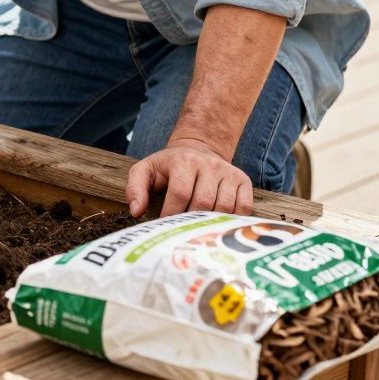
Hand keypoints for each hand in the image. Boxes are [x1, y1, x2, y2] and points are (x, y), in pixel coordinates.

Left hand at [125, 139, 254, 217]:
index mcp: (183, 161)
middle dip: (191, 220)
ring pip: (223, 207)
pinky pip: (243, 207)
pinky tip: (220, 224)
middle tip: (183, 230)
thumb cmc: (168, 167)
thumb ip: (135, 188)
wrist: (198, 149)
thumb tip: (136, 211)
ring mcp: (228, 172)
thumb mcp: (145, 170)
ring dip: (211, 223)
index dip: (172, 213)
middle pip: (202, 202)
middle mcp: (208, 164)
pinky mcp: (243, 180)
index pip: (180, 193)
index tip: (166, 225)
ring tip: (200, 229)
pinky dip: (233, 220)